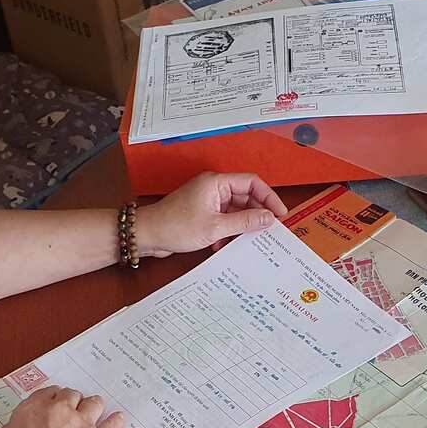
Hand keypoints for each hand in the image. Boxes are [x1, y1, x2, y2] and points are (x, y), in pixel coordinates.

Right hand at [0, 387, 124, 427]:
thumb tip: (25, 427)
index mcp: (32, 409)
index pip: (49, 393)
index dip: (55, 399)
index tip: (58, 405)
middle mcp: (59, 411)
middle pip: (72, 396)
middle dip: (73, 403)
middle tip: (74, 413)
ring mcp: (81, 425)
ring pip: (94, 403)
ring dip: (93, 407)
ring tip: (95, 413)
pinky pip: (113, 424)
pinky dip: (116, 421)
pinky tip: (118, 419)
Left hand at [135, 172, 288, 257]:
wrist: (147, 235)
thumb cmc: (176, 226)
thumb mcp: (216, 227)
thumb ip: (244, 222)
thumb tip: (268, 218)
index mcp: (217, 182)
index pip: (252, 182)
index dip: (269, 197)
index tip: (279, 214)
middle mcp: (213, 188)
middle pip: (245, 196)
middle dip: (256, 214)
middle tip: (268, 231)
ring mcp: (207, 200)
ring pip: (234, 210)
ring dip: (241, 225)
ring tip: (249, 240)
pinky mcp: (201, 213)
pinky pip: (223, 219)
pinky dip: (228, 231)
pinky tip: (226, 245)